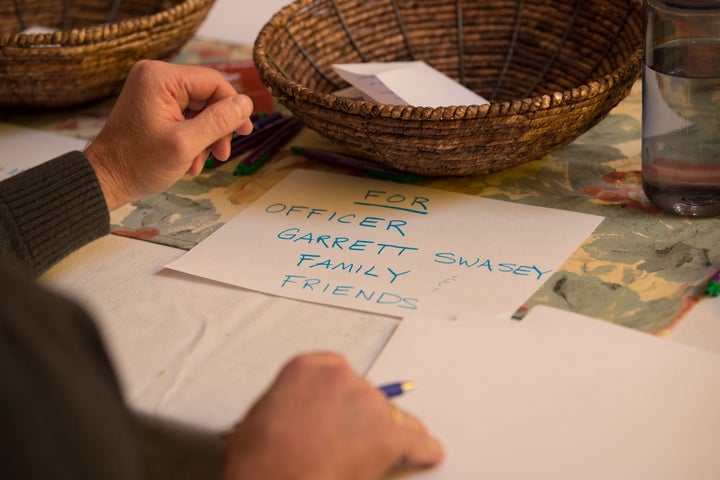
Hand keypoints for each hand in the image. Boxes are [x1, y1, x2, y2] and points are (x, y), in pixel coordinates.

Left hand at [84, 60, 253, 210]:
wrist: (106, 181)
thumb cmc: (139, 164)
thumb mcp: (186, 144)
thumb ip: (219, 121)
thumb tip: (247, 104)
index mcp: (160, 78)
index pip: (213, 82)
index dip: (233, 107)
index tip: (244, 132)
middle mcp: (156, 77)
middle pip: (207, 96)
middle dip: (218, 127)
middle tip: (221, 154)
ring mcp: (154, 91)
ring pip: (200, 109)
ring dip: (207, 137)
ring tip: (202, 161)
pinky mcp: (154, 106)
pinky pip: (187, 116)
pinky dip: (194, 138)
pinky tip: (191, 160)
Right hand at [222, 352, 442, 479]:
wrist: (274, 476)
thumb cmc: (261, 457)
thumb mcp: (263, 414)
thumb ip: (292, 403)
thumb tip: (302, 416)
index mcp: (308, 367)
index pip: (337, 372)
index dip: (341, 397)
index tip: (342, 408)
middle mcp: (342, 377)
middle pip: (365, 393)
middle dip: (360, 417)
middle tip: (347, 443)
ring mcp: (369, 402)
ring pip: (392, 416)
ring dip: (384, 433)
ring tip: (371, 457)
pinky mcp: (390, 433)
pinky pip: (418, 440)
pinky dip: (422, 451)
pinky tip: (424, 456)